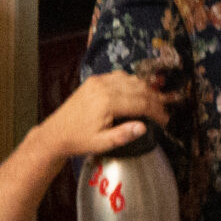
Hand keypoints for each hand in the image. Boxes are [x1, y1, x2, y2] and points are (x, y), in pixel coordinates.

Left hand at [35, 73, 165, 158]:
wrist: (56, 133)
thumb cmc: (78, 139)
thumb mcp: (102, 143)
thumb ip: (123, 135)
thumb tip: (143, 127)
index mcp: (107, 102)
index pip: (141, 103)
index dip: (157, 111)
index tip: (165, 120)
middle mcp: (103, 87)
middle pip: (139, 88)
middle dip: (155, 99)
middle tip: (163, 111)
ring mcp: (98, 81)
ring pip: (131, 79)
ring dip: (145, 89)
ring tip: (155, 101)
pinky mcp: (94, 81)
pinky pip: (119, 76)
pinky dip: (132, 82)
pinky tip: (137, 91)